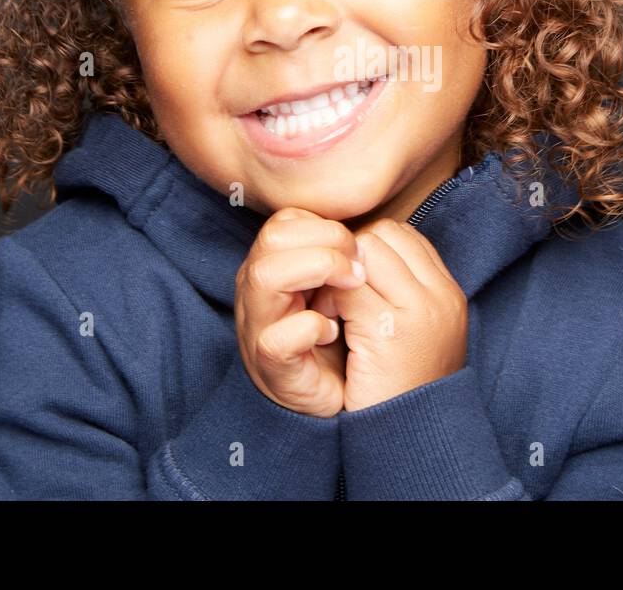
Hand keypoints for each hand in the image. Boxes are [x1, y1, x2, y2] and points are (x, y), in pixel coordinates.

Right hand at [234, 207, 365, 417]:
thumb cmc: (341, 339)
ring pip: (265, 276)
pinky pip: (277, 337)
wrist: (339, 401)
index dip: (326, 227)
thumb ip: (338, 257)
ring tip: (350, 293)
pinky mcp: (270, 365)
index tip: (359, 250)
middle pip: (272, 238)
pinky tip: (333, 333)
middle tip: (358, 271)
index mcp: (273, 267)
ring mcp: (258, 327)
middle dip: (326, 244)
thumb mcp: (339, 289)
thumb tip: (364, 231)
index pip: (285, 221)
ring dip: (318, 272)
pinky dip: (311, 328)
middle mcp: (257, 292)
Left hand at [312, 218, 467, 411]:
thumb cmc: (405, 387)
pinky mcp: (389, 329)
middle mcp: (439, 295)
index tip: (354, 284)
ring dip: (339, 277)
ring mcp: (418, 310)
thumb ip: (404, 291)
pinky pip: (348, 290)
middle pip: (383, 236)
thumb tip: (364, 252)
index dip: (370, 252)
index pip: (403, 236)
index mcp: (448, 293)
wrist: (413, 440)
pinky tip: (331, 329)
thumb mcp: (418, 331)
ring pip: (365, 253)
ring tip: (335, 312)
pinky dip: (330, 302)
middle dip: (352, 257)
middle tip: (339, 295)